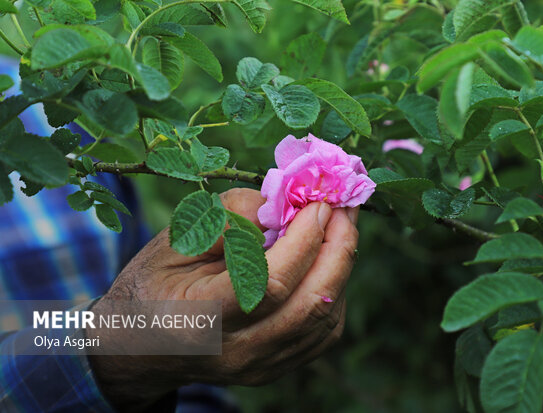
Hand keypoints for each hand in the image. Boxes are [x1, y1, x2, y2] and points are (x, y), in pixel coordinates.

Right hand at [88, 188, 358, 410]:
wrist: (138, 345)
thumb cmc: (152, 284)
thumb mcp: (174, 240)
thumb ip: (228, 218)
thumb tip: (284, 203)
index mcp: (201, 319)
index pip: (268, 284)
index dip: (303, 240)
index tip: (317, 202)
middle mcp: (237, 353)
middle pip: (309, 306)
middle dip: (338, 249)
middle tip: (344, 208)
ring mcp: (260, 367)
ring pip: (324, 319)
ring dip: (341, 267)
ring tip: (339, 226)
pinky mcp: (275, 369)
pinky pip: (323, 331)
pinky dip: (333, 289)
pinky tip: (324, 261)